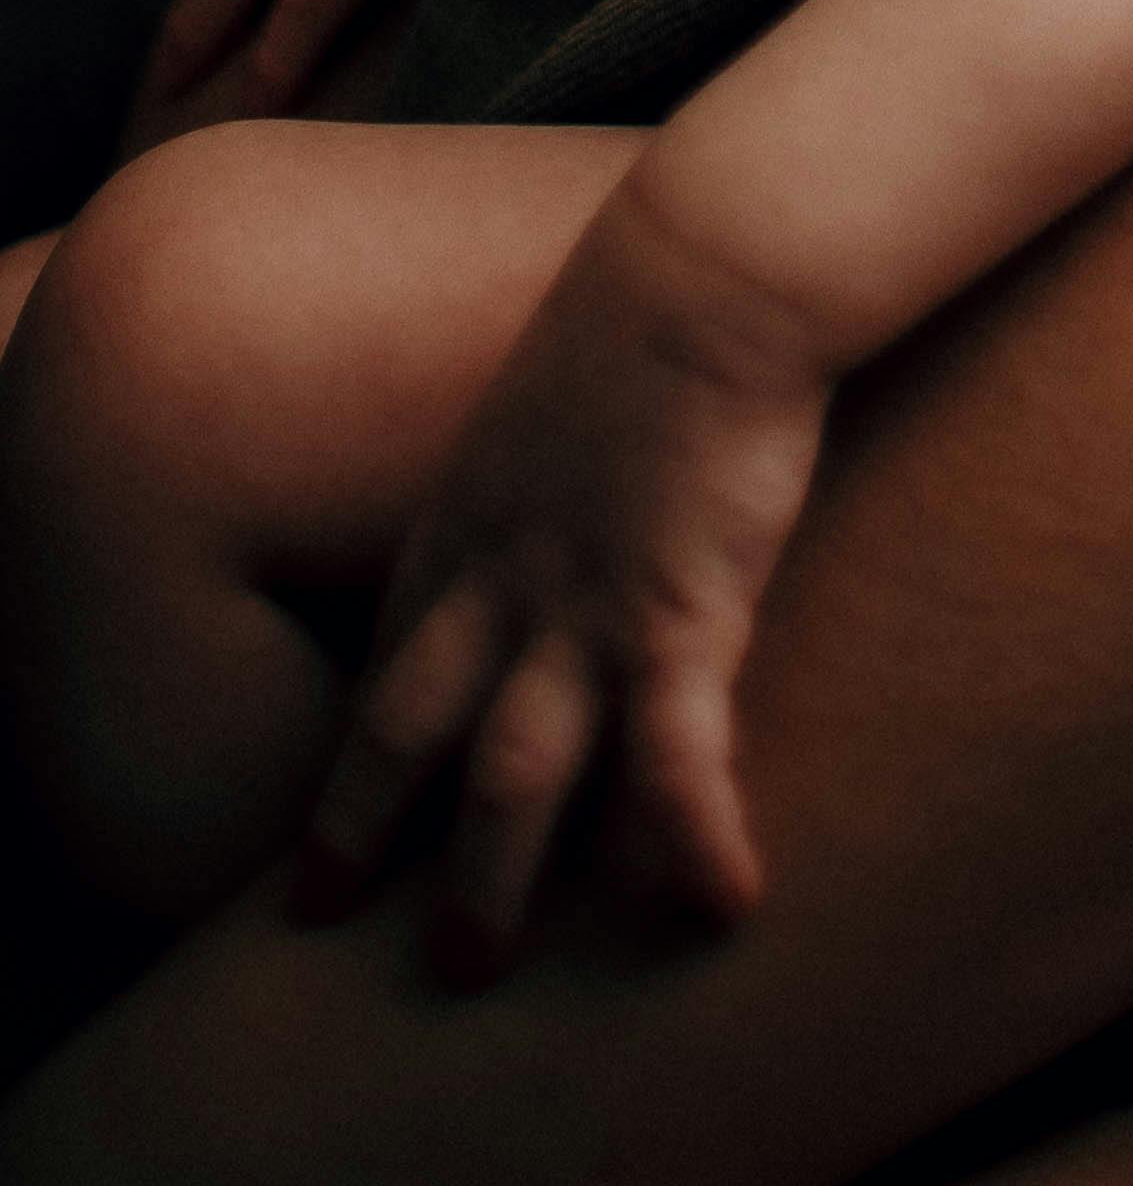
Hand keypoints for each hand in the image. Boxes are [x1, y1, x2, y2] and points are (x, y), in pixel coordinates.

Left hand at [294, 175, 835, 975]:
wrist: (716, 258)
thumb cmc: (664, 294)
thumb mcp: (570, 375)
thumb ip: (558, 446)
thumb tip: (584, 465)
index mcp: (474, 510)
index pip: (392, 648)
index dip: (355, 734)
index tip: (331, 800)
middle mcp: (507, 571)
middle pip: (407, 724)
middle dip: (360, 826)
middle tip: (320, 913)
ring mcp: (586, 601)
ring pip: (509, 771)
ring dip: (487, 875)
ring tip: (473, 968)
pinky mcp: (684, 610)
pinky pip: (677, 753)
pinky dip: (689, 835)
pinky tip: (719, 901)